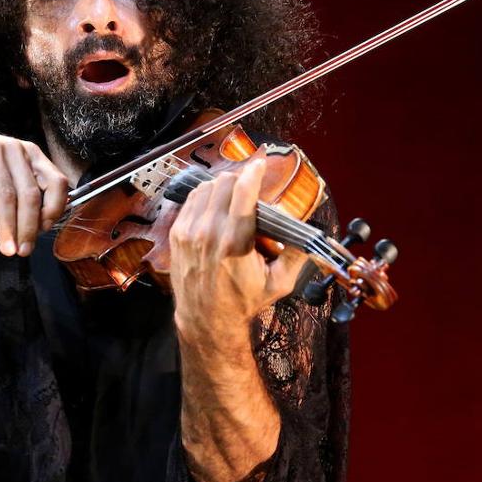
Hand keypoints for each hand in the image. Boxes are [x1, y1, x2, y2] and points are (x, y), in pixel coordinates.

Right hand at [0, 126, 68, 256]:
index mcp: (32, 154)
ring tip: (7, 248)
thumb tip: (29, 233)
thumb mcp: (9, 173)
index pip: (56, 181)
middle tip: (23, 250)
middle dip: (28, 227)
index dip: (55, 208)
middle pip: (29, 194)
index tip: (44, 229)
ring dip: (7, 227)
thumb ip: (20, 196)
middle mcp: (16, 150)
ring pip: (6, 196)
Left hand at [168, 159, 307, 340]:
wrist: (206, 319)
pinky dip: (207, 196)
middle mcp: (209, 234)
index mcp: (235, 244)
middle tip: (252, 189)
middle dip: (241, 180)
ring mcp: (189, 232)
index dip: (253, 171)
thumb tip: (304, 226)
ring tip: (235, 199)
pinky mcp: (178, 233)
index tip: (261, 163)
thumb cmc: (244, 301)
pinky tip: (217, 206)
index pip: (242, 193)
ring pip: (208, 187)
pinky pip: (193, 198)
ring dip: (224, 187)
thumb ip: (297, 253)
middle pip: (225, 184)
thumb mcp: (279, 283)